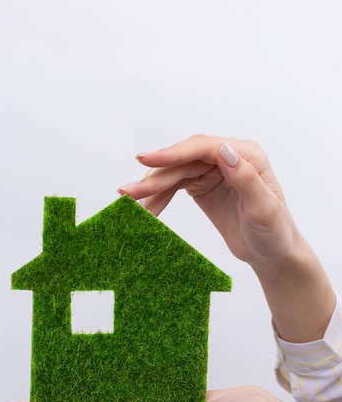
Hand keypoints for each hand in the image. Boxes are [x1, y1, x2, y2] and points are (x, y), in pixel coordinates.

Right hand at [118, 134, 334, 341]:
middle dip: (155, 175)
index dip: (173, 153)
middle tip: (127, 191)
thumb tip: (224, 150)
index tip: (146, 160)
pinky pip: (174, 186)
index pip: (204, 148)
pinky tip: (144, 208)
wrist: (272, 254)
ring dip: (151, 187)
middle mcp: (227, 157)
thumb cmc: (274, 232)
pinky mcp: (202, 185)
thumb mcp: (263, 208)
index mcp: (246, 155)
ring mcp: (213, 171)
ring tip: (128, 201)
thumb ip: (245, 178)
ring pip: (175, 173)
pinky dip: (158, 197)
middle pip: (184, 160)